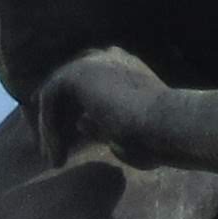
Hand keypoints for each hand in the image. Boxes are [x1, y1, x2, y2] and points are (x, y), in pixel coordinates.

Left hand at [36, 46, 165, 164]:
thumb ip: (101, 125)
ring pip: (56, 95)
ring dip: (51, 129)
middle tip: (51, 150)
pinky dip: (48, 127)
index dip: (74, 111)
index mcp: (126, 69)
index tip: (68, 140)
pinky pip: (49, 99)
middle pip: (68, 86)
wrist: (168, 124)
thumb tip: (80, 123)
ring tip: (52, 159)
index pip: (90, 85)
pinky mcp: (76, 72)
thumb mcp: (125, 133)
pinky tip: (56, 151)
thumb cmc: (157, 135)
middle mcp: (108, 59)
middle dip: (56, 119)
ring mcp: (92, 61)